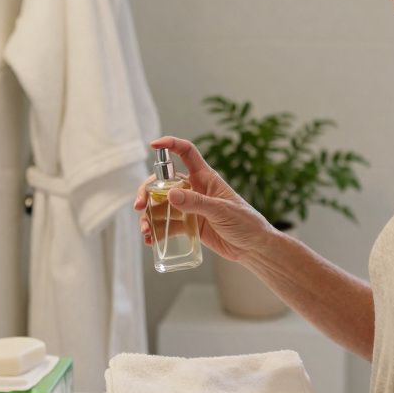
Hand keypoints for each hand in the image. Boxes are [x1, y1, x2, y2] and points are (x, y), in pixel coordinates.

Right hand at [134, 136, 276, 261]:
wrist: (254, 248)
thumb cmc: (245, 223)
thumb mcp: (221, 210)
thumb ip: (196, 203)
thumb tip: (170, 195)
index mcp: (205, 178)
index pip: (186, 153)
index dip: (171, 145)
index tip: (153, 145)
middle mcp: (195, 190)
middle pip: (164, 182)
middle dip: (147, 192)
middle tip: (139, 207)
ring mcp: (190, 208)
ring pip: (162, 206)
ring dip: (149, 215)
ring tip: (146, 230)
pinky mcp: (190, 226)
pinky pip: (168, 225)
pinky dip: (157, 231)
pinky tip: (151, 240)